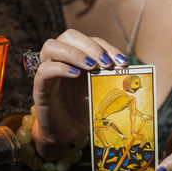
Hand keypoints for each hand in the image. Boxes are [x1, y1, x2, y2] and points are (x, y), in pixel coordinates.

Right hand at [32, 29, 128, 157]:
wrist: (66, 134)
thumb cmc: (84, 111)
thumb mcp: (101, 94)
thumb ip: (110, 81)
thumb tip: (131, 72)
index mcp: (77, 58)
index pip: (91, 41)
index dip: (107, 47)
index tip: (123, 62)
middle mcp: (61, 60)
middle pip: (69, 36)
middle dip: (90, 45)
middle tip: (106, 62)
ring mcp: (49, 72)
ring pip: (51, 46)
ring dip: (74, 52)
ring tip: (92, 66)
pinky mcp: (40, 87)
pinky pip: (44, 70)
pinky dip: (60, 68)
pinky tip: (76, 75)